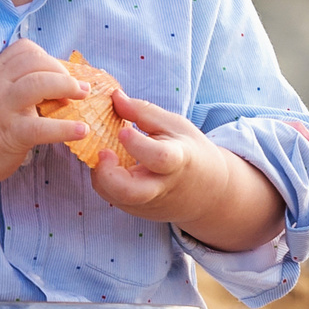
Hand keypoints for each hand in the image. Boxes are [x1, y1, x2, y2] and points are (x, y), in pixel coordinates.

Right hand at [0, 39, 89, 186]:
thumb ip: (9, 83)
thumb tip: (48, 81)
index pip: (24, 49)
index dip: (47, 58)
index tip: (58, 73)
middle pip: (35, 62)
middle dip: (62, 71)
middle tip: (78, 88)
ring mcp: (2, 109)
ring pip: (38, 84)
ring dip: (66, 87)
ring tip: (81, 98)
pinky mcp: (9, 134)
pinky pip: (41, 127)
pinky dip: (66, 128)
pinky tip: (81, 131)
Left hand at [91, 92, 284, 252]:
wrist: (208, 191)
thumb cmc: (189, 151)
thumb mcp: (175, 125)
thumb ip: (144, 112)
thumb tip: (114, 97)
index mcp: (178, 160)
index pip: (159, 157)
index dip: (137, 145)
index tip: (122, 130)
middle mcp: (161, 187)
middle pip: (131, 193)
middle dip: (108, 175)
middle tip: (103, 152)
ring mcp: (148, 204)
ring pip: (114, 197)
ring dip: (101, 174)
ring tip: (105, 154)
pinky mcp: (137, 212)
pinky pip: (111, 198)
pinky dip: (104, 180)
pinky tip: (110, 165)